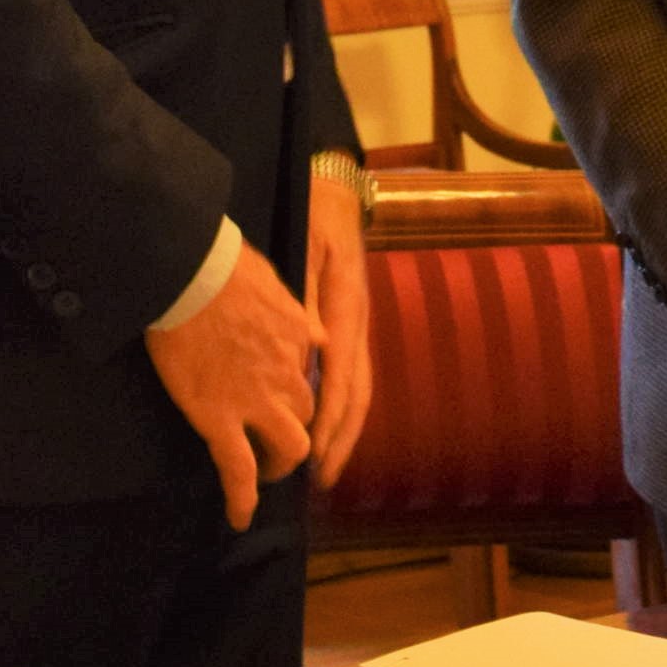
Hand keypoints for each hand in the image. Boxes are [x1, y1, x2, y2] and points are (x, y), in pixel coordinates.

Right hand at [147, 241, 316, 529]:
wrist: (189, 272)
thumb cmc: (224, 264)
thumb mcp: (274, 282)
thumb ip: (296, 314)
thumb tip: (316, 334)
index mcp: (300, 340)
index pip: (310, 376)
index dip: (297, 389)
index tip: (285, 397)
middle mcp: (288, 375)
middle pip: (306, 415)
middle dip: (295, 429)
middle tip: (273, 438)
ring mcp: (256, 400)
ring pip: (289, 448)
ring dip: (278, 463)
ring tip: (262, 473)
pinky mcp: (220, 419)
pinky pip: (238, 470)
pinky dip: (243, 500)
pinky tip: (240, 517)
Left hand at [304, 159, 375, 485]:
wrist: (332, 188)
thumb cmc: (315, 212)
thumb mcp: (308, 245)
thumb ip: (307, 295)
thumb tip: (312, 346)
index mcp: (349, 307)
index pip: (342, 376)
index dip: (331, 418)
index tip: (314, 454)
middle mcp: (358, 323)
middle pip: (358, 392)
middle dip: (342, 437)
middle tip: (322, 478)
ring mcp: (357, 325)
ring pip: (359, 387)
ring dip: (344, 429)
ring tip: (326, 466)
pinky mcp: (348, 323)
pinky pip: (350, 374)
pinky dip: (342, 407)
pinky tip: (327, 426)